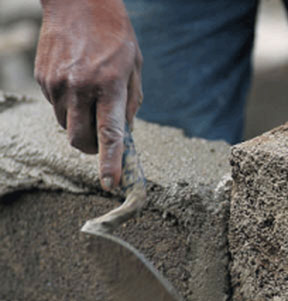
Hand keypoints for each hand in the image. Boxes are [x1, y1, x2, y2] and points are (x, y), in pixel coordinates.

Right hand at [35, 0, 142, 189]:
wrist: (79, 3)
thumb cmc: (115, 36)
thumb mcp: (134, 68)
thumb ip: (130, 104)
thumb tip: (124, 136)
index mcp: (109, 84)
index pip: (109, 133)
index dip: (111, 162)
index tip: (110, 184)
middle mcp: (80, 86)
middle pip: (80, 140)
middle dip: (91, 148)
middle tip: (101, 141)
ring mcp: (56, 83)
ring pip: (65, 126)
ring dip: (79, 124)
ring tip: (90, 97)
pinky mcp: (42, 79)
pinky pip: (55, 107)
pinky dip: (68, 106)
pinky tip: (76, 82)